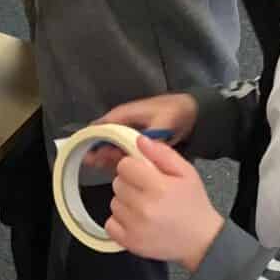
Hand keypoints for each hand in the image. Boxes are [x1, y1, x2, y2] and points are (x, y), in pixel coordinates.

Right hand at [82, 92, 198, 170]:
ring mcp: (131, 133)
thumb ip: (152, 137)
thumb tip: (142, 153)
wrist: (193, 112)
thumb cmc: (175, 111)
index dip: (92, 137)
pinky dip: (118, 158)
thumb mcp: (164, 122)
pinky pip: (123, 150)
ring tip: (99, 166)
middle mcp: (124, 123)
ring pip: (112, 144)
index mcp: (125, 114)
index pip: (102, 124)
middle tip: (91, 163)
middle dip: (97, 149)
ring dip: (106, 155)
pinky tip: (115, 168)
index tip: (86, 150)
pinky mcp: (138, 142)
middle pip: (104, 136)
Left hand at [106, 136, 223, 271]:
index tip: (144, 174)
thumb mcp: (187, 172)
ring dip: (126, 203)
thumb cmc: (193, 205)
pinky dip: (120, 221)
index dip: (134, 167)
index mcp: (158, 187)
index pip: (125, 166)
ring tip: (146, 207)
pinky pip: (110, 223)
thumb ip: (162, 154)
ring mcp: (135, 227)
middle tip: (148, 192)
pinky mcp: (130, 242)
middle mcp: (144, 207)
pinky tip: (137, 221)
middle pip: (117, 183)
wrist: (201, 241)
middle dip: (130, 184)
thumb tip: (140, 141)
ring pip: (114, 202)